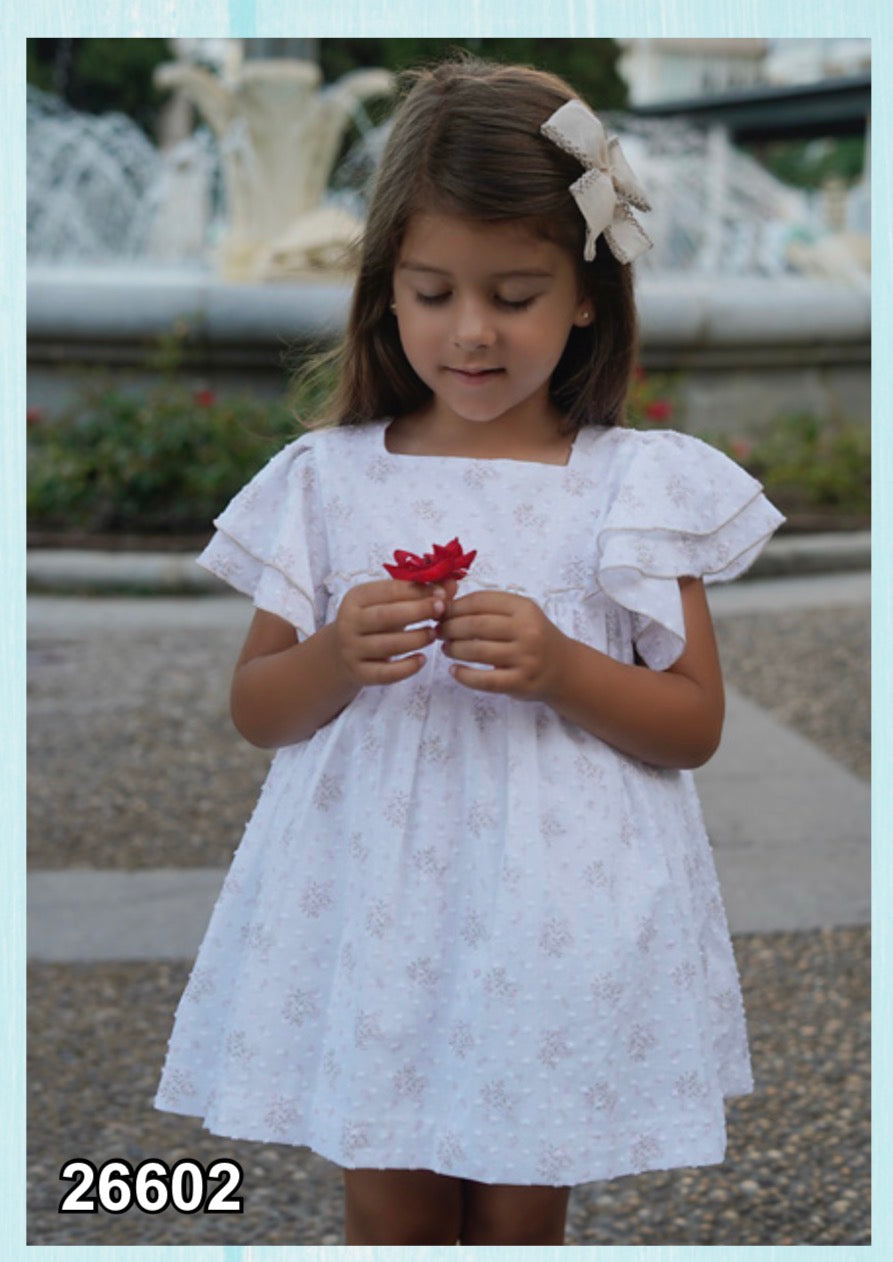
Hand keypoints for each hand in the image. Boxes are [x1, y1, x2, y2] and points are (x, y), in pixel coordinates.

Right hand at [333, 577, 457, 686]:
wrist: (343, 652)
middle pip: (386, 616)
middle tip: (442, 610)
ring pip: (388, 645)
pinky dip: (407, 668)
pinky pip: (386, 673)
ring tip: (434, 634)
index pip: (388, 590)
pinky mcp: (359, 673)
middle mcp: (349, 622)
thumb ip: (420, 593)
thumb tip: (452, 583)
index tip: (442, 593)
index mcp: (356, 598)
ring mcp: (352, 649)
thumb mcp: (390, 603)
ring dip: (416, 639)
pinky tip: (423, 659)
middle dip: (418, 611)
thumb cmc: (374, 622)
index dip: (417, 591)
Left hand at [437, 590, 568, 700]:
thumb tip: (447, 607)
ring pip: (478, 651)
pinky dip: (464, 676)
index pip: (481, 601)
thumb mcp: (521, 615)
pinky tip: (454, 671)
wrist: (563, 668)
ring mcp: (525, 658)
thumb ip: (491, 609)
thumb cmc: (534, 637)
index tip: (441, 612)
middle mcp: (528, 631)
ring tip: (446, 648)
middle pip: (476, 625)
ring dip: (454, 649)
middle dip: (450, 627)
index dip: (455, 606)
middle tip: (439, 631)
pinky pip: (485, 680)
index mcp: (525, 608)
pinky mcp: (521, 682)